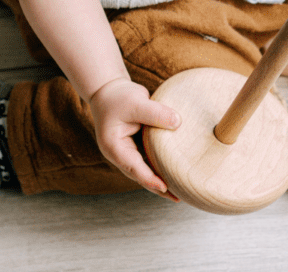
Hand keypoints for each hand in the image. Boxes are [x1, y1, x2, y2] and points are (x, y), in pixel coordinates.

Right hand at [87, 78, 181, 199]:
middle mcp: (119, 153)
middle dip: (158, 187)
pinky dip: (160, 166)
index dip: (149, 178)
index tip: (164, 188)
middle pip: (140, 175)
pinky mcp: (136, 146)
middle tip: (178, 198)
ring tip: (180, 191)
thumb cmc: (118, 96)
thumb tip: (178, 123)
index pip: (134, 167)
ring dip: (160, 180)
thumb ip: (156, 113)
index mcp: (114, 147)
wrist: (108, 90)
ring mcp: (127, 152)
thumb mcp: (137, 102)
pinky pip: (149, 160)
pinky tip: (174, 172)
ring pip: (145, 170)